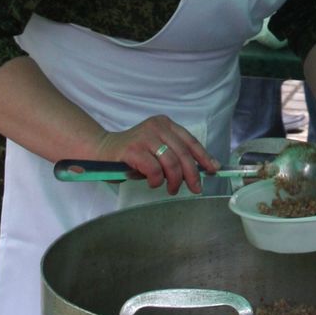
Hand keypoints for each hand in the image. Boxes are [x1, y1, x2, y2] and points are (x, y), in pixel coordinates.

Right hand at [94, 116, 218, 195]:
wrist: (101, 150)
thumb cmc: (132, 153)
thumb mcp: (157, 149)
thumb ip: (175, 155)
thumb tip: (200, 170)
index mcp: (166, 124)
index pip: (191, 141)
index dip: (204, 157)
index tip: (213, 169)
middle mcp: (157, 127)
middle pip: (184, 153)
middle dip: (192, 174)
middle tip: (196, 188)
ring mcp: (145, 137)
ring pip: (171, 162)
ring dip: (175, 180)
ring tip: (172, 189)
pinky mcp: (133, 150)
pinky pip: (154, 169)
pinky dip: (157, 180)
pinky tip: (154, 184)